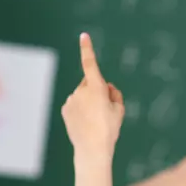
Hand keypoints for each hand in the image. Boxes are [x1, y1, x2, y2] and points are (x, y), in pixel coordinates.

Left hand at [61, 33, 123, 161]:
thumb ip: (114, 93)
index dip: (87, 49)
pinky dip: (80, 109)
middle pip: (90, 83)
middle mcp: (80, 90)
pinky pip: (75, 104)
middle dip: (97, 90)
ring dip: (88, 102)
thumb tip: (105, 86)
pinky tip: (85, 122)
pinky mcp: (65, 108)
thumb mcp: (119, 109)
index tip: (83, 36)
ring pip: (82, 95)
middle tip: (104, 110)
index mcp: (95, 87)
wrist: (92, 149)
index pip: (90, 64)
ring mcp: (71, 99)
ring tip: (95, 120)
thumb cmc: (109, 129)